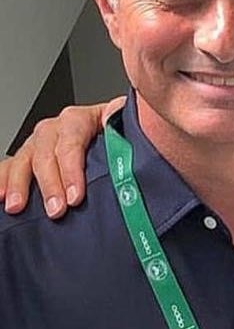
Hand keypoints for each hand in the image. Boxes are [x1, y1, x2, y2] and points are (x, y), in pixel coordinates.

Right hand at [0, 97, 123, 218]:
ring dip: (20, 185)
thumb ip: (123, 126)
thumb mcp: (124, 124)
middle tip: (56, 210)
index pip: (72, 142)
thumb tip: (125, 125)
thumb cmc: (120, 133)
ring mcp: (38, 142)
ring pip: (24, 160)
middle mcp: (55, 128)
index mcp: (79, 118)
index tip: (76, 196)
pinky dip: (3, 180)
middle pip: (46, 154)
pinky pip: (9, 166)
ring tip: (18, 207)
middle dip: (50, 185)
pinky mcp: (27, 156)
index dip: (72, 170)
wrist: (116, 134)